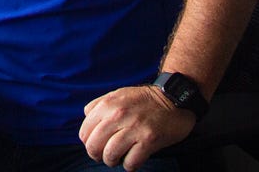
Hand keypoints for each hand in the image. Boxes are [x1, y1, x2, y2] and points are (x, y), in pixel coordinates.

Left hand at [78, 85, 194, 170]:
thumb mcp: (118, 94)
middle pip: (94, 145)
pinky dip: (129, 165)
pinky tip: (133, 158)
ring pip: (110, 155)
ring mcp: (134, 128)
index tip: (97, 144)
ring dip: (112, 161)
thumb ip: (99, 105)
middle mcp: (119, 115)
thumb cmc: (144, 100)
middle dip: (96, 155)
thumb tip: (86, 118)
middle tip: (104, 155)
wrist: (173, 97)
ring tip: (118, 158)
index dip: (88, 142)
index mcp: (108, 104)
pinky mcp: (149, 140)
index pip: (85, 132)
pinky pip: (131, 162)